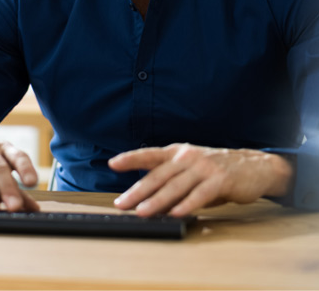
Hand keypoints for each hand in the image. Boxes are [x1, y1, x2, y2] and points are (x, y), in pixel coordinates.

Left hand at [108, 143, 293, 217]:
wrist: (254, 166)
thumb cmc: (216, 171)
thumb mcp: (190, 171)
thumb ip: (171, 183)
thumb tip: (149, 202)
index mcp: (177, 152)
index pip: (149, 155)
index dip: (130, 158)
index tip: (113, 163)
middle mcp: (187, 157)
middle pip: (158, 175)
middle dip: (137, 191)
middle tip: (122, 203)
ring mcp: (204, 167)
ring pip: (175, 186)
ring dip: (157, 201)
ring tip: (142, 212)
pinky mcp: (220, 180)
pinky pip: (200, 194)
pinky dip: (187, 205)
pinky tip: (176, 214)